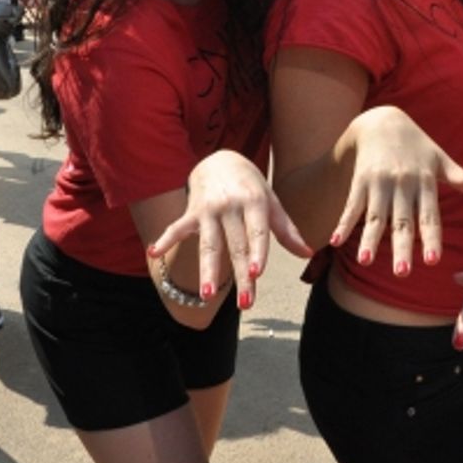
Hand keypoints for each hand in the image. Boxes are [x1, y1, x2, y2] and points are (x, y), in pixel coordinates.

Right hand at [148, 150, 312, 308]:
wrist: (221, 158)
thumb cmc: (251, 185)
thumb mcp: (271, 202)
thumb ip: (287, 230)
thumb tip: (308, 253)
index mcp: (254, 202)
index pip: (257, 232)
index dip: (257, 252)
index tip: (257, 273)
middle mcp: (231, 206)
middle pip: (235, 246)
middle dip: (240, 276)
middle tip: (245, 304)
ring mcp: (209, 209)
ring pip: (208, 244)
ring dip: (207, 270)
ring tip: (207, 295)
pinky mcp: (191, 211)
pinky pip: (177, 227)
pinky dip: (165, 239)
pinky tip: (154, 253)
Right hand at [338, 106, 462, 275]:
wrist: (382, 120)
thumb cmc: (417, 146)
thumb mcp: (441, 159)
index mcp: (425, 183)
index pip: (430, 216)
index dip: (431, 238)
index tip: (433, 260)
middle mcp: (403, 184)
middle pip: (402, 222)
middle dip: (402, 247)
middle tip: (402, 274)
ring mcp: (380, 183)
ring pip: (376, 216)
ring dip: (370, 239)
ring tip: (366, 260)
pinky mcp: (360, 181)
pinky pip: (352, 205)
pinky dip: (344, 223)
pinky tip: (336, 241)